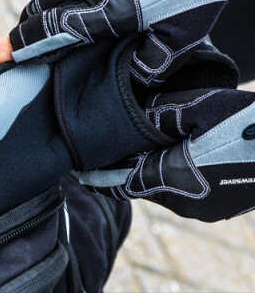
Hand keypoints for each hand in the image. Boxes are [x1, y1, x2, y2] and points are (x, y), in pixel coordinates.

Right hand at [0, 0, 254, 86]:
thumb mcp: (178, 38)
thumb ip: (148, 63)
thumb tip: (132, 80)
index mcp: (103, 11)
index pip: (45, 33)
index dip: (14, 49)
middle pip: (37, 13)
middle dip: (17, 35)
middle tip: (4, 55)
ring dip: (35, 18)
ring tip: (29, 36)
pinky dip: (54, 1)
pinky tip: (62, 10)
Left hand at [80, 87, 254, 221]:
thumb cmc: (247, 125)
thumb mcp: (198, 108)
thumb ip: (157, 114)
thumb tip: (131, 117)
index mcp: (174, 180)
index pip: (122, 185)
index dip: (99, 179)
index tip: (79, 172)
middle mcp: (185, 203)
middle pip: (140, 186)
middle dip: (122, 170)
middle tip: (106, 151)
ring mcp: (204, 208)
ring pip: (159, 189)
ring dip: (146, 171)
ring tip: (135, 150)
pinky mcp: (218, 206)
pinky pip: (179, 192)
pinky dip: (166, 175)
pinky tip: (169, 156)